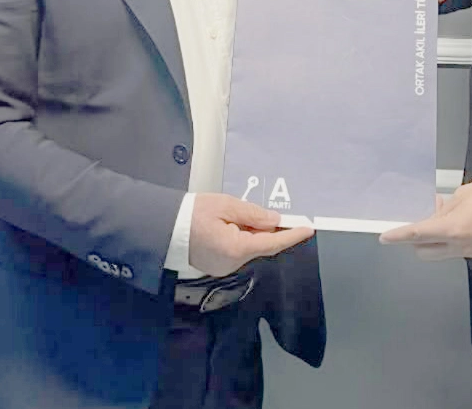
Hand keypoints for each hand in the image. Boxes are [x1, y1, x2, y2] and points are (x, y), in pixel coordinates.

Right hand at [188, 193, 313, 276]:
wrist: (163, 229)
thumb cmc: (190, 215)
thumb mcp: (225, 205)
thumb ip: (253, 214)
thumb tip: (275, 221)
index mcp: (235, 248)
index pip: (273, 242)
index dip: (292, 235)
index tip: (308, 228)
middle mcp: (232, 263)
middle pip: (261, 245)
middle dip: (267, 228)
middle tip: (269, 210)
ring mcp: (224, 268)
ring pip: (249, 248)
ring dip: (252, 232)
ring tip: (235, 214)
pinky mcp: (218, 266)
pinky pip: (238, 251)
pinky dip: (241, 238)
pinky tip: (229, 224)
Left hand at [378, 178, 471, 259]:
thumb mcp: (465, 194)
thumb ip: (445, 207)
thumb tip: (435, 213)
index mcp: (453, 229)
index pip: (417, 235)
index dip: (398, 236)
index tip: (385, 237)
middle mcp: (460, 246)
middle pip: (424, 251)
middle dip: (415, 240)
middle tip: (417, 220)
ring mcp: (471, 251)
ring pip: (440, 252)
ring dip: (433, 239)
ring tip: (441, 215)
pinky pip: (455, 249)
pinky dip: (449, 238)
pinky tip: (456, 220)